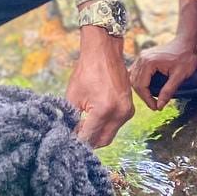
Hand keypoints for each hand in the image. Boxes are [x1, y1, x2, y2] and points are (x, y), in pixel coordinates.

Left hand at [67, 25, 134, 146]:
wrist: (104, 53)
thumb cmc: (87, 71)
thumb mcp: (73, 97)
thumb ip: (71, 119)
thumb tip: (70, 134)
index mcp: (104, 110)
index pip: (89, 137)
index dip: (77, 141)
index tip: (67, 142)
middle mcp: (119, 113)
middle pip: (102, 141)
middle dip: (88, 142)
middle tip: (74, 137)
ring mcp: (127, 112)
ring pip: (109, 134)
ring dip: (96, 135)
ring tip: (81, 128)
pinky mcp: (129, 109)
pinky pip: (116, 126)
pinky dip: (104, 127)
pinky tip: (92, 120)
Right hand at [129, 40, 196, 109]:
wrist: (186, 43)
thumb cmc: (185, 58)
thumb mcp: (180, 76)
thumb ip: (168, 91)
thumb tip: (159, 106)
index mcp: (149, 62)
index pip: (141, 86)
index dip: (147, 99)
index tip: (156, 108)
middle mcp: (142, 59)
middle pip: (135, 83)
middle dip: (144, 96)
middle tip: (155, 105)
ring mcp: (141, 57)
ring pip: (133, 78)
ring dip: (141, 90)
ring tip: (151, 99)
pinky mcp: (143, 57)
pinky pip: (136, 72)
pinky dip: (140, 82)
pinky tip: (147, 89)